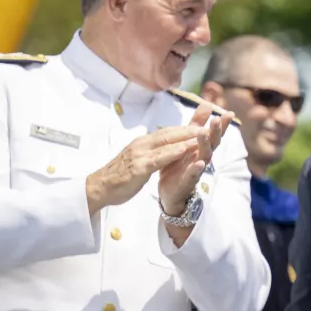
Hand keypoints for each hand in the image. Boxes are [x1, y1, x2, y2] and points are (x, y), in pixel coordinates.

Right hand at [85, 126, 200, 213]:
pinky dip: (171, 153)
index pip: (168, 132)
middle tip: (209, 122)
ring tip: (203, 133)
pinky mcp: (138, 168)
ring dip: (185, 137)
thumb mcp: (140, 159)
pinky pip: (157, 159)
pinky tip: (184, 150)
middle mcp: (142, 144)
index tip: (203, 122)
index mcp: (144, 143)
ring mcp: (140, 155)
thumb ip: (153, 151)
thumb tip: (165, 145)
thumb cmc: (121, 174)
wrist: (100, 187)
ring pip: (166, 143)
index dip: (185, 127)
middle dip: (190, 128)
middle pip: (169, 133)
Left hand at [159, 104, 231, 214]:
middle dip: (216, 131)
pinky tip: (199, 163)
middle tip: (217, 119)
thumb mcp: (187, 140)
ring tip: (204, 133)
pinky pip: (193, 175)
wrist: (170, 191)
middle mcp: (202, 157)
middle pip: (213, 143)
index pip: (214, 134)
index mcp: (202, 148)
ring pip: (204, 156)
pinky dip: (196, 169)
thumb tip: (207, 104)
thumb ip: (196, 124)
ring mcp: (196, 170)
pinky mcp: (187, 181)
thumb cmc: (180, 164)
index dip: (222, 124)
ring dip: (205, 144)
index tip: (229, 113)